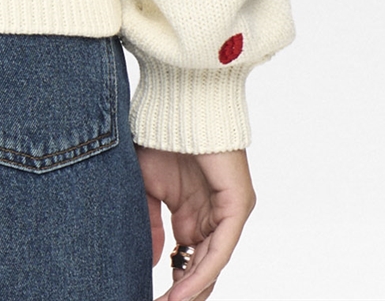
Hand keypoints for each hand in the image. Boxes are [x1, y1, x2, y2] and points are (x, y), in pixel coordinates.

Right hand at [136, 145, 255, 300]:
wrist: (178, 102)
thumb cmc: (160, 135)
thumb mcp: (147, 187)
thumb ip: (149, 225)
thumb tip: (151, 262)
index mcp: (193, 215)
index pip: (186, 261)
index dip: (171, 285)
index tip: (149, 298)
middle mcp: (213, 218)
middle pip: (202, 270)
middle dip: (182, 294)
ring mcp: (228, 214)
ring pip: (212, 266)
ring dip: (190, 292)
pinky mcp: (237, 207)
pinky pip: (220, 250)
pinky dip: (200, 274)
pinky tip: (182, 292)